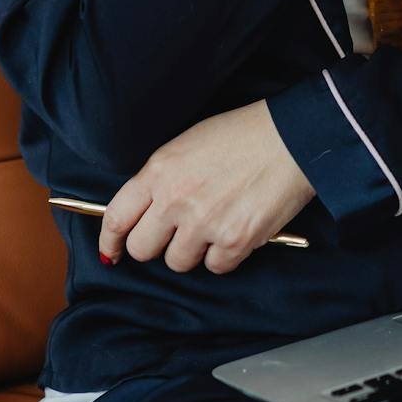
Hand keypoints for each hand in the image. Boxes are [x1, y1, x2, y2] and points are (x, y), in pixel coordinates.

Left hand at [98, 100, 316, 274]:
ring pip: (178, 262)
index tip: (113, 252)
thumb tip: (144, 212)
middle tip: (174, 234)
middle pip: (142, 248)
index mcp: (159, 171)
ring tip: (213, 224)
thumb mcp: (187, 145)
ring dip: (192, 251)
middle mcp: (175, 200)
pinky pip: (215, 267)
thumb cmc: (242, 135)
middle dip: (155, 245)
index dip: (110, 241)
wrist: (292, 138)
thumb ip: (160, 178)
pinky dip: (224, 255)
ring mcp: (205, 223)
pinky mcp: (235, 241)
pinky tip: (235, 228)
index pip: (116, 217)